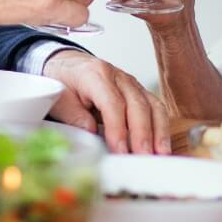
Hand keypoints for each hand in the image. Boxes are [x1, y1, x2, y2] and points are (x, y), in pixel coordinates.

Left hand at [42, 49, 172, 154]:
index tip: (120, 150)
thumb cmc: (64, 82)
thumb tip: (92, 136)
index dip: (118, 128)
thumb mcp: (61, 99)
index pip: (112, 103)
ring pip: (152, 105)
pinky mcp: (139, 92)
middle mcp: (118, 77)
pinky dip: (160, 127)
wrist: (68, 64)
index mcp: (95, 75)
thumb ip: (75, 117)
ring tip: (160, 154)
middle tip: (142, 156)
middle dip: (142, 133)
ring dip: (158, 131)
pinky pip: (155, 108)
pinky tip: (161, 145)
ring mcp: (131, 83)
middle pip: (137, 104)